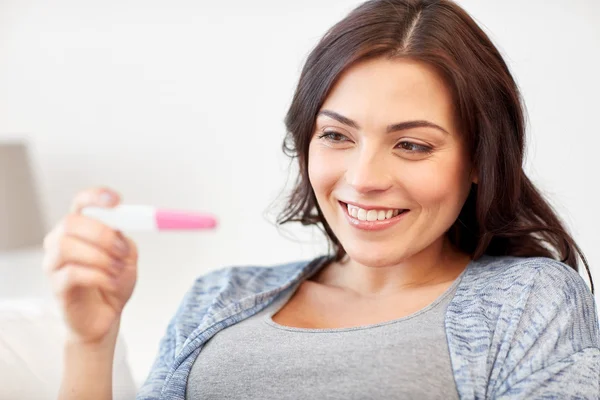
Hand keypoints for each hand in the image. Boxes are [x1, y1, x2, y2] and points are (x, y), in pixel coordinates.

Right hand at [42, 187, 137, 344]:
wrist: (105, 317)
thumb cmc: (113, 283)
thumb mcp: (128, 258)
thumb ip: (124, 240)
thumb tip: (119, 230)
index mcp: (80, 229)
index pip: (81, 203)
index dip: (95, 197)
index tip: (117, 201)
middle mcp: (61, 241)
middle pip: (71, 222)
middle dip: (102, 234)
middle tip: (122, 250)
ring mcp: (54, 264)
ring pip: (67, 247)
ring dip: (100, 257)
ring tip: (117, 269)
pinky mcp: (57, 286)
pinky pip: (73, 274)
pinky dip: (99, 276)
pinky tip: (112, 283)